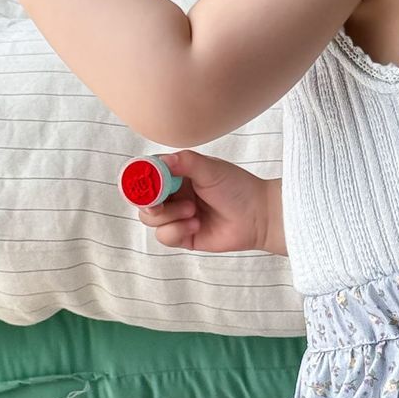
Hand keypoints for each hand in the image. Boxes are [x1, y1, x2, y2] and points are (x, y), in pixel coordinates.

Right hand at [135, 150, 277, 253]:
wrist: (258, 216)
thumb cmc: (238, 188)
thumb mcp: (211, 169)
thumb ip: (184, 162)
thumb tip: (161, 161)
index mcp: (177, 174)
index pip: (147, 174)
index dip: (140, 180)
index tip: (143, 184)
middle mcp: (174, 194)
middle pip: (143, 200)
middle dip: (150, 202)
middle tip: (161, 203)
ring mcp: (176, 216)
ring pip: (151, 219)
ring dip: (169, 216)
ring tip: (192, 211)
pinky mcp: (182, 236)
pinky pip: (164, 236)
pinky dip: (176, 231)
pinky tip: (196, 225)